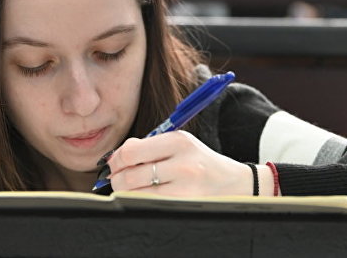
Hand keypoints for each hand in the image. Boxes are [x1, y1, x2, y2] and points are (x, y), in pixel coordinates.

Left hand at [106, 131, 253, 195]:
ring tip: (131, 188)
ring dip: (126, 192)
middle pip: (130, 174)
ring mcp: (185, 188)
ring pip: (136, 194)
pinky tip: (144, 197)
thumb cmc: (198, 161)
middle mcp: (182, 163)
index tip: (113, 164)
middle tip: (117, 179)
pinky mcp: (185, 205)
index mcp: (178, 141)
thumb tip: (116, 157)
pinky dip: (139, 202)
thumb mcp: (178, 144)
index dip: (116, 159)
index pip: (132, 150)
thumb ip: (148, 146)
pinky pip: (149, 205)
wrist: (233, 183)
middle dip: (116, 179)